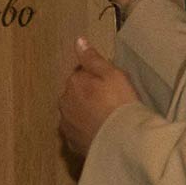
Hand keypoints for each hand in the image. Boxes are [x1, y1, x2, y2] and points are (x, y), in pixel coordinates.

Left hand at [59, 37, 140, 156]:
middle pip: (75, 93)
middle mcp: (64, 102)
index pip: (81, 74)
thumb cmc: (120, 103)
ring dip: (84, 113)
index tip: (111, 85)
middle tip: (110, 102)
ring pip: (74, 113)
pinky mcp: (71, 143)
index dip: (97, 78)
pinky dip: (85, 130)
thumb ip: (93, 58)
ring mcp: (66, 125)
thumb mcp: (112, 74)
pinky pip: (77, 132)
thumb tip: (78, 41)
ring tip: (105, 119)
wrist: (121, 140)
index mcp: (73, 82)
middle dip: (87, 95)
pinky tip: (99, 132)